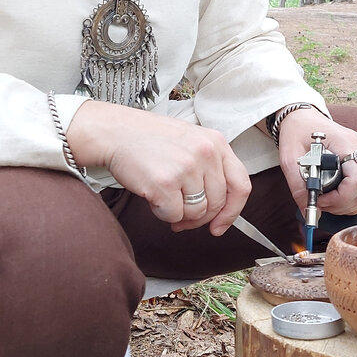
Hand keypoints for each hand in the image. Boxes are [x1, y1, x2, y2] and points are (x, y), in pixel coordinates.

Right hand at [66, 101, 250, 234]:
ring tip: (163, 198)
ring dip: (179, 214)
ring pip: (196, 213)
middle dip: (199, 217)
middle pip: (217, 203)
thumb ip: (210, 168)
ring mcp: (186, 168)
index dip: (232, 211)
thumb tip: (218, 211)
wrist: (114, 132)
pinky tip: (152, 198)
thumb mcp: (190, 142)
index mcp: (216, 142)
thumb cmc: (149, 139)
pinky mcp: (165, 183)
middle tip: (181, 216)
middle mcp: (206, 154)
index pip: (241, 185)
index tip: (219, 225)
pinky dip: (162, 214)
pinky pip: (173, 216)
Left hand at [274, 108, 356, 219]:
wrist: (303, 118)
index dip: (340, 198)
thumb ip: (298, 187)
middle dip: (342, 205)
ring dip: (347, 205)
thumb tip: (308, 213)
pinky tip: (335, 198)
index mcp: (346, 144)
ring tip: (326, 201)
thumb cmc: (297, 132)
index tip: (320, 200)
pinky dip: (352, 199)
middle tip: (320, 203)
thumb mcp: (290, 159)